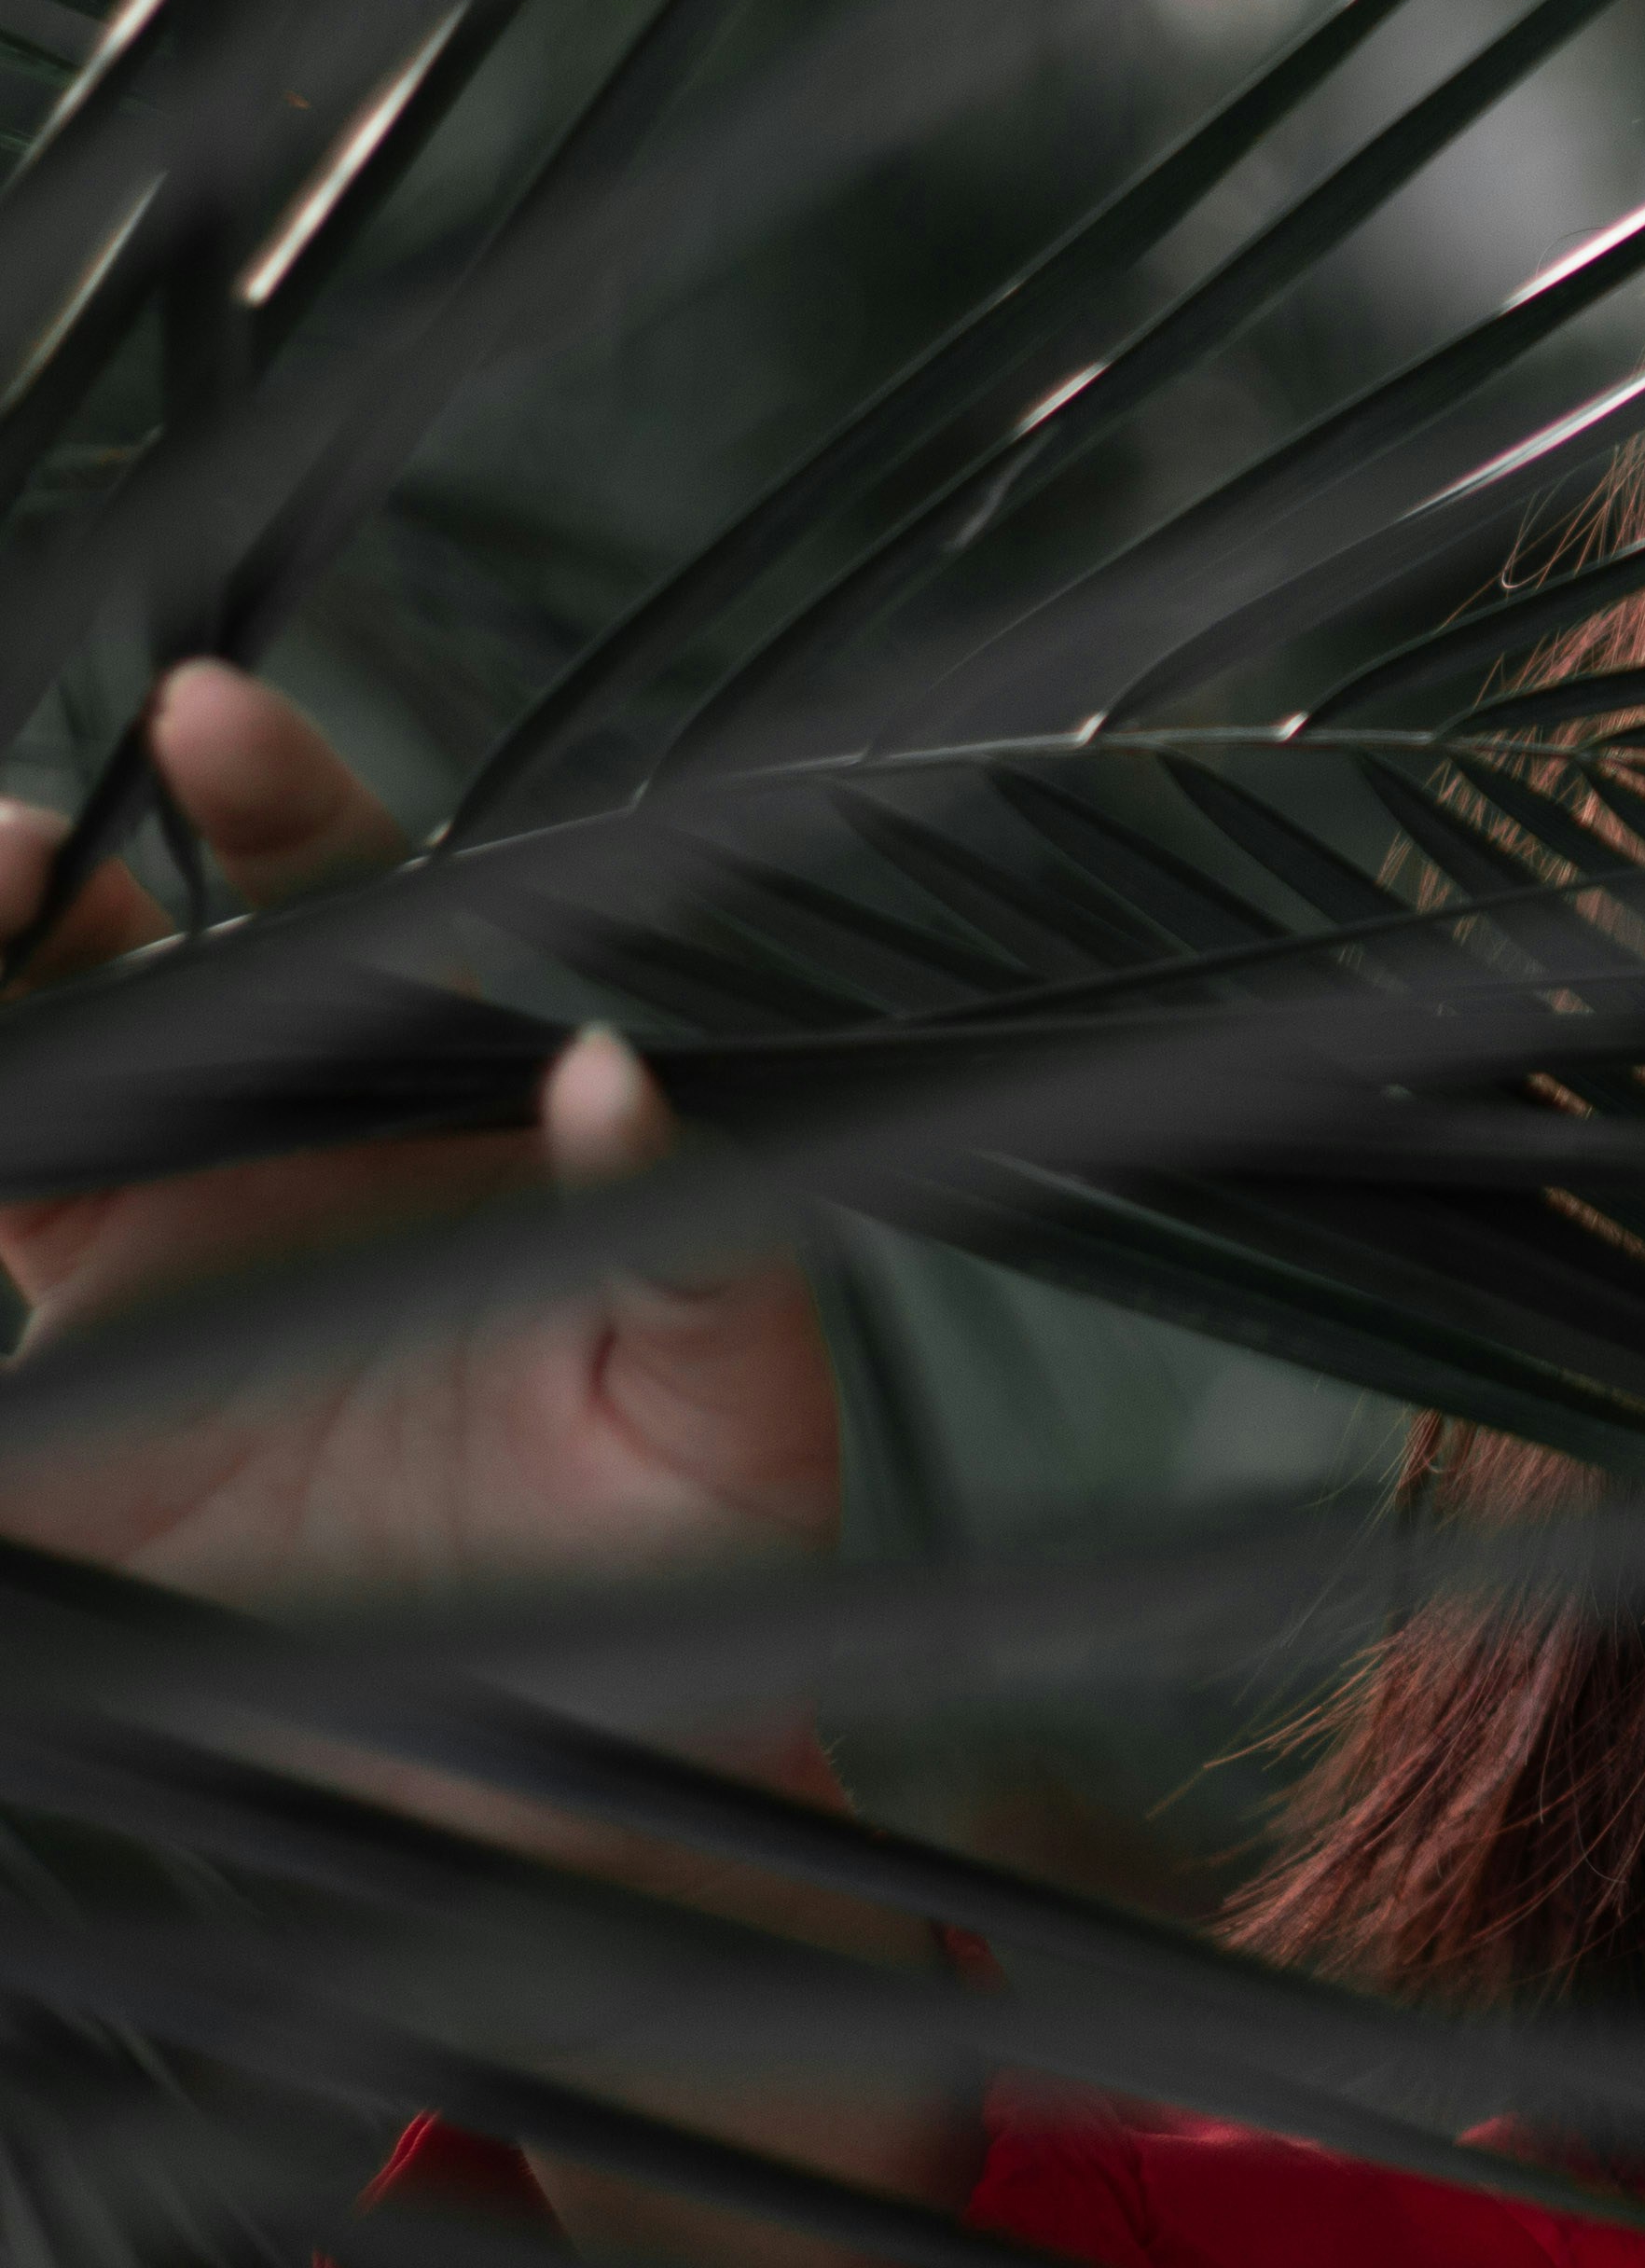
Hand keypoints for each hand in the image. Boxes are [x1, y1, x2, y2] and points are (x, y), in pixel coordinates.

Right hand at [2, 668, 972, 2260]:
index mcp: (451, 1111)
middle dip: (40, 878)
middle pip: (135, 971)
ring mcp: (148, 1276)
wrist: (583, 1775)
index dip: (281, 803)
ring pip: (24, 1091)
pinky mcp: (51, 1416)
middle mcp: (287, 1161)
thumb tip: (623, 1064)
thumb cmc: (702, 1559)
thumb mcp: (731, 1397)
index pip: (352, 909)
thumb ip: (698, 1238)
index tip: (218, 713)